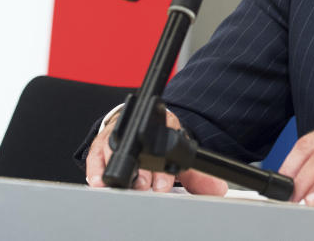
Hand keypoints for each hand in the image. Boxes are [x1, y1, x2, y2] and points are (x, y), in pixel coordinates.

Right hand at [85, 107, 227, 194]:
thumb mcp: (180, 156)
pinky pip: (95, 156)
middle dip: (141, 172)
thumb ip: (198, 175)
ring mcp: (119, 134)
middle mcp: (140, 127)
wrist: (141, 125)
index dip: (164, 169)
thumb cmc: (161, 144)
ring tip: (123, 188)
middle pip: (137, 148)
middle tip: (144, 186)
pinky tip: (99, 182)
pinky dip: (96, 169)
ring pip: (114, 150)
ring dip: (118, 172)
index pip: (165, 143)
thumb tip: (218, 189)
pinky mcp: (100, 143)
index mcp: (165, 124)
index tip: (163, 185)